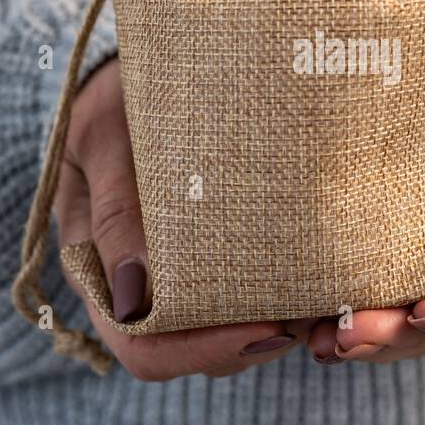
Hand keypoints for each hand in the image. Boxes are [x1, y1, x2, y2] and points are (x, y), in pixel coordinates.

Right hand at [55, 60, 312, 381]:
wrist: (135, 73)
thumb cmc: (112, 98)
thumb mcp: (104, 139)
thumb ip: (116, 208)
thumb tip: (136, 295)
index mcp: (98, 270)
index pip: (143, 347)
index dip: (200, 350)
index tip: (262, 326)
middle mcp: (139, 288)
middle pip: (198, 351)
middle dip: (255, 341)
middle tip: (312, 313)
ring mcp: (180, 277)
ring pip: (231, 334)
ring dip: (279, 324)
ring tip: (326, 294)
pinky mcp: (219, 259)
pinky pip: (254, 298)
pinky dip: (289, 295)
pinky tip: (324, 273)